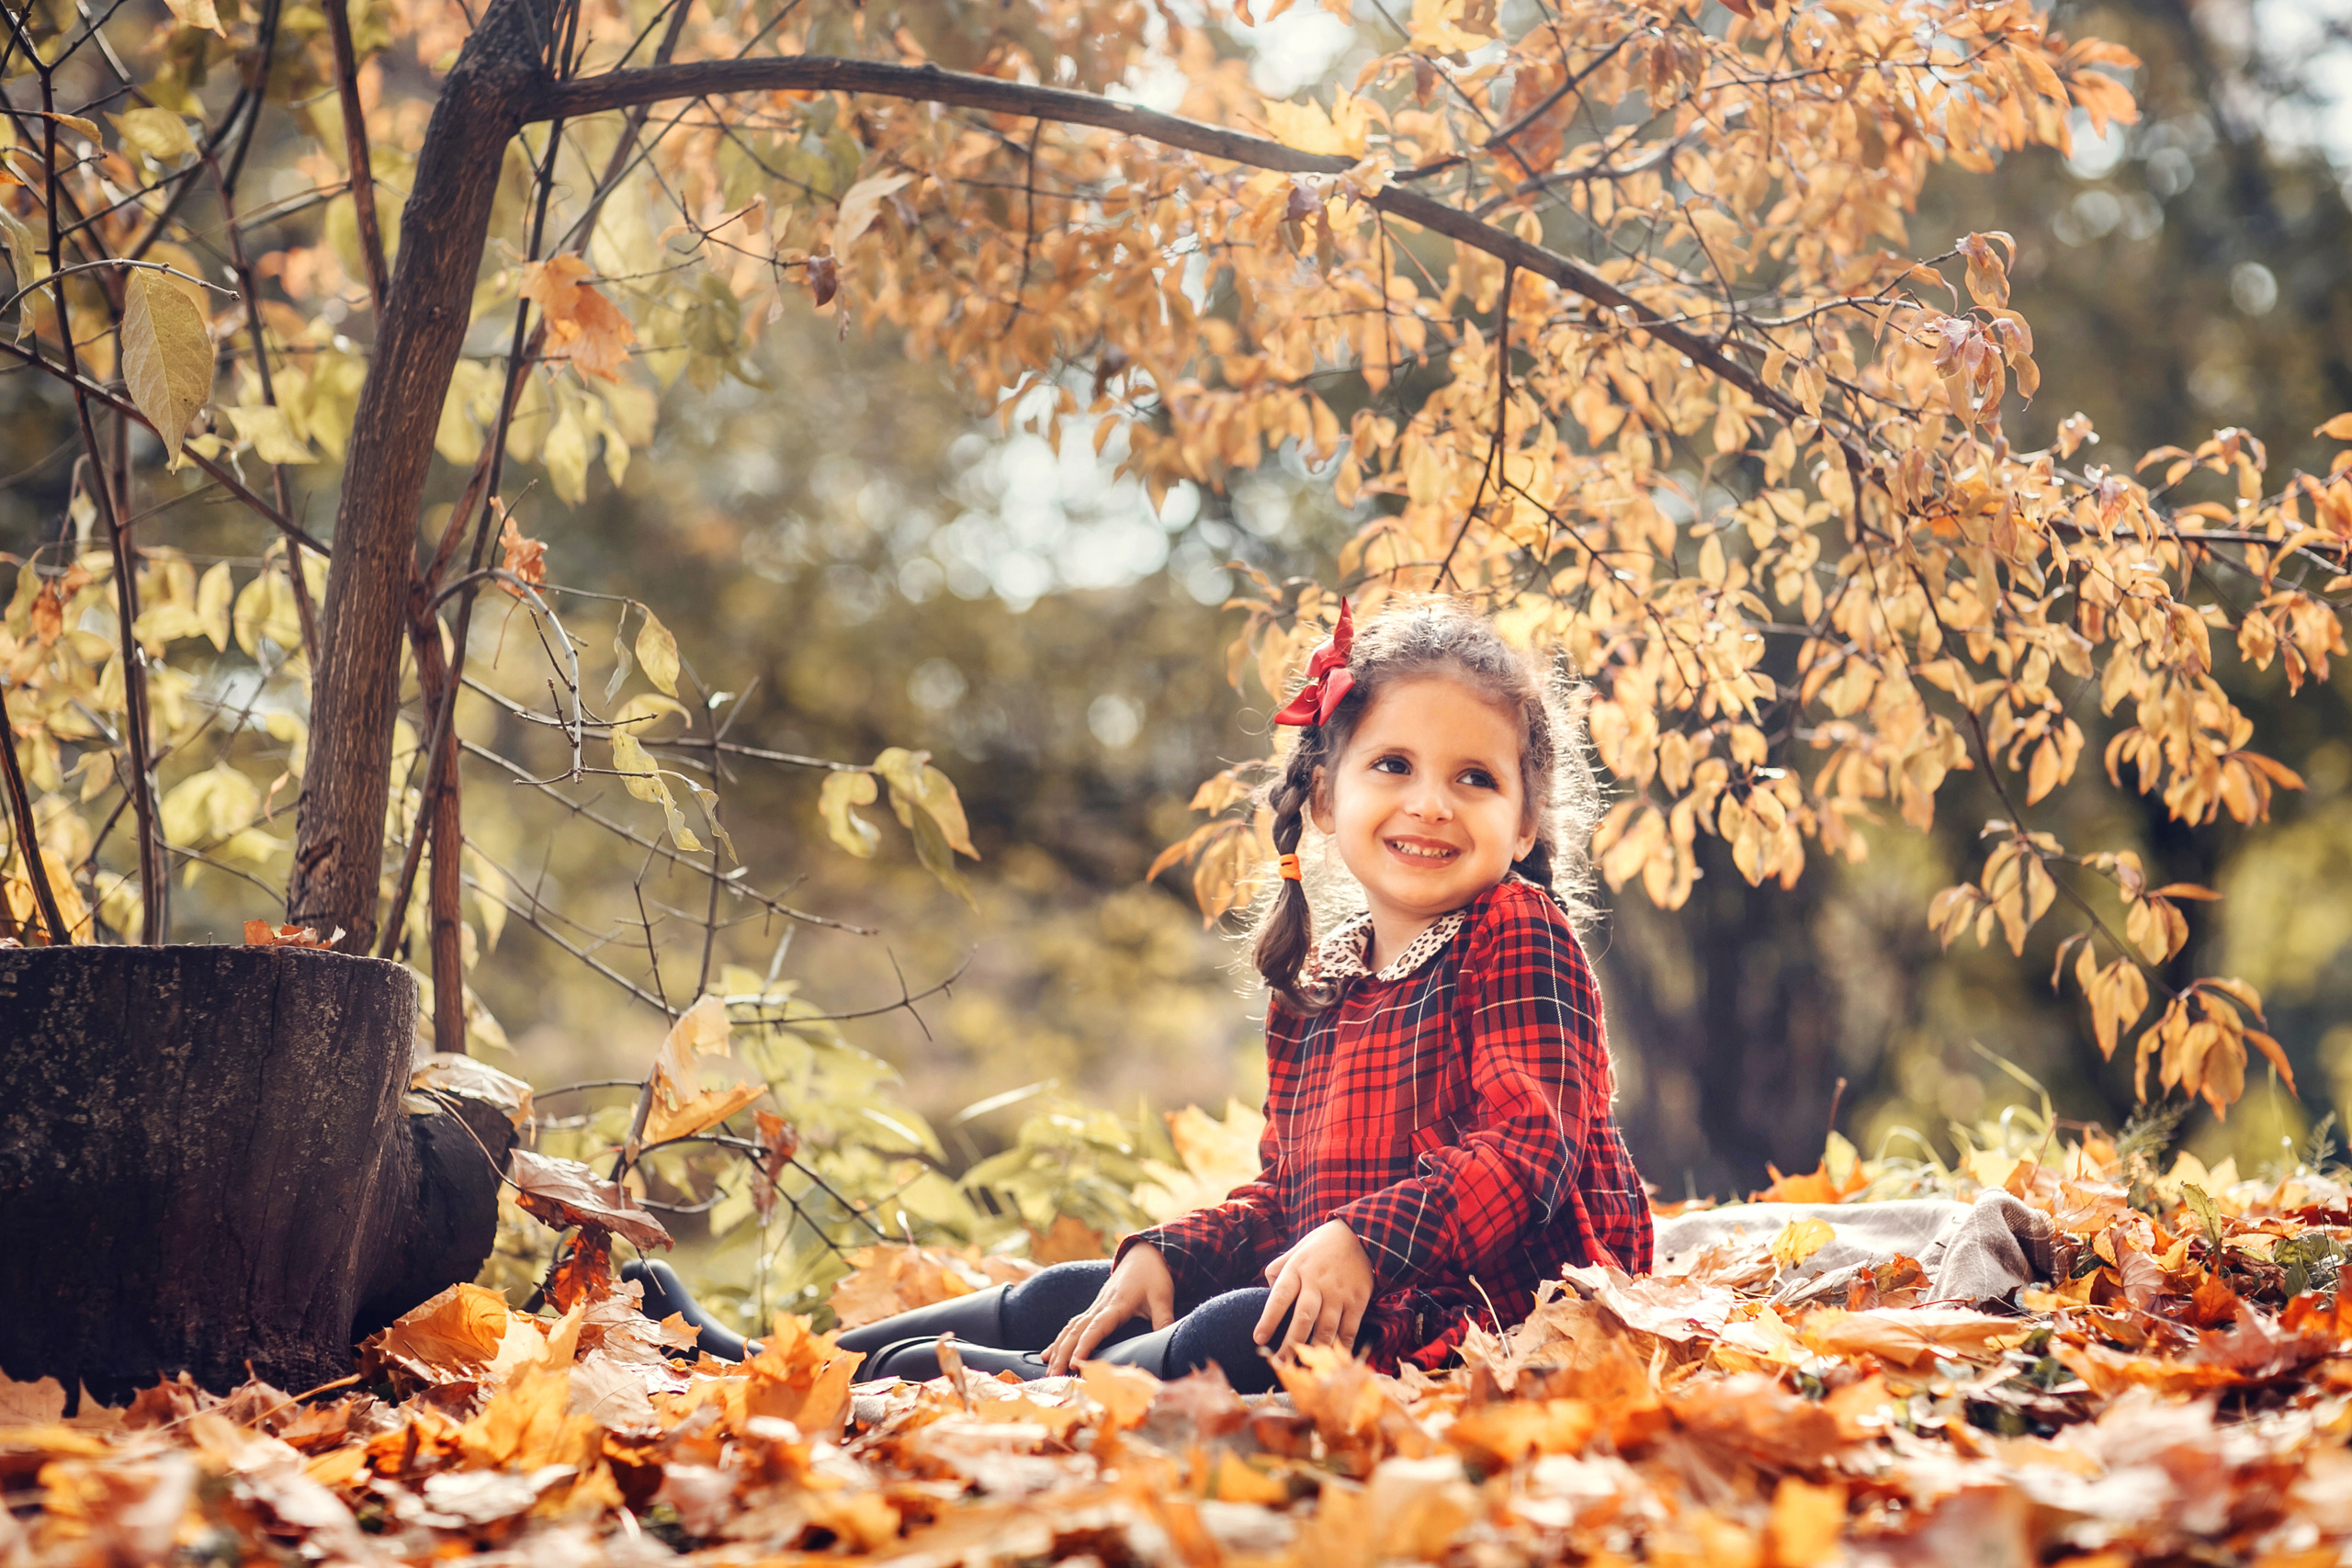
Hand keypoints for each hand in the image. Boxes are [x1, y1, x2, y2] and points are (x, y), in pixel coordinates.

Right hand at [1045, 1244, 1174, 1372]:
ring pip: (1070, 1329)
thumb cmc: (1153, 1275)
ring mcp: (1094, 1306)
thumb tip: (1168, 1344)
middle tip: (1054, 1377)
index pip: (1096, 1328)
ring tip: (1047, 1371)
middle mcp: (1100, 1306)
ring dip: (1057, 1349)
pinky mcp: (1093, 1308)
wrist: (1144, 1254)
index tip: (1075, 1363)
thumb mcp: (1162, 1296)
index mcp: (1116, 1304)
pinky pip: (1072, 1325)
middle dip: (1063, 1354)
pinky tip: (1047, 1353)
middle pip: (1076, 1331)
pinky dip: (1059, 1340)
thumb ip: (1163, 1319)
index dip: (1085, 1345)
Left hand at [1255, 1220, 1372, 1357]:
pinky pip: (1349, 1329)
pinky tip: (1332, 1360)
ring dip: (1314, 1350)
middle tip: (1280, 1364)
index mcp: (1298, 1269)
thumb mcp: (1297, 1248)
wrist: (1363, 1234)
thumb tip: (1266, 1287)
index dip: (1269, 1319)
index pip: (1280, 1297)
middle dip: (1291, 1343)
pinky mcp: (1358, 1300)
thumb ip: (1280, 1267)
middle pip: (1303, 1317)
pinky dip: (1341, 1346)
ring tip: (1303, 1368)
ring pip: (1326, 1327)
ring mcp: (1339, 1293)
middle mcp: (1318, 1282)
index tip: (1258, 1338)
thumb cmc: (1323, 1244)